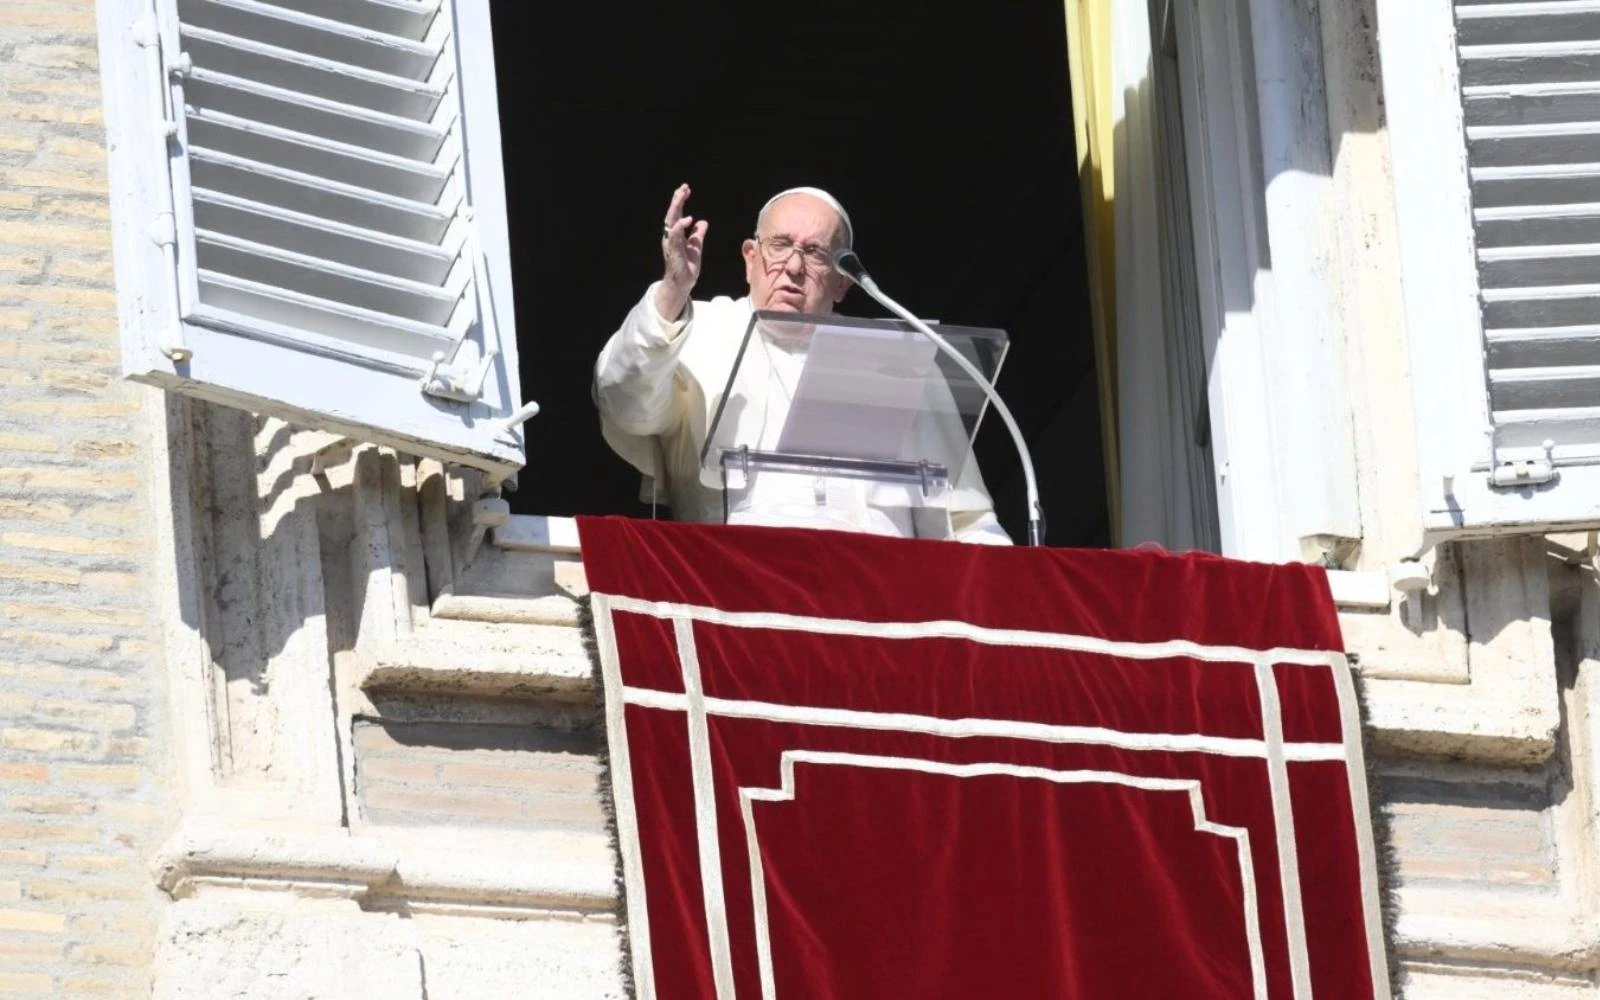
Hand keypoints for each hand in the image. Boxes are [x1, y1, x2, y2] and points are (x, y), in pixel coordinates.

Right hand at [656, 183, 706, 320]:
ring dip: (676, 207)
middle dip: (677, 200)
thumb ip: (698, 234)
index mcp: (676, 234)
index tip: (686, 189)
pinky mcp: (673, 250)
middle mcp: (671, 236)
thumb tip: (702, 222)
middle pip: (672, 214)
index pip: (677, 214)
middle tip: (683, 187)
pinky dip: (680, 226)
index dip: (680, 201)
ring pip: (671, 221)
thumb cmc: (688, 265)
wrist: (684, 283)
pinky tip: (688, 218)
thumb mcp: (696, 246)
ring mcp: (671, 242)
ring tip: (681, 195)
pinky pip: (675, 235)